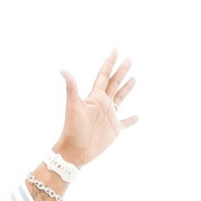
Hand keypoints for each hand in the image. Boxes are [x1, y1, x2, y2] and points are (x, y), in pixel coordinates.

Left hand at [54, 50, 137, 169]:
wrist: (74, 151)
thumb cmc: (72, 129)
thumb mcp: (73, 106)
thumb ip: (71, 87)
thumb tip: (62, 69)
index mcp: (95, 96)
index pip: (104, 75)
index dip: (109, 62)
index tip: (115, 50)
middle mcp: (103, 104)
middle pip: (114, 83)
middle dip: (121, 71)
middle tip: (129, 59)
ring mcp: (109, 116)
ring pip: (121, 98)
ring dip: (127, 88)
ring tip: (133, 79)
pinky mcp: (114, 129)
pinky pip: (125, 123)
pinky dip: (131, 119)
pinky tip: (137, 116)